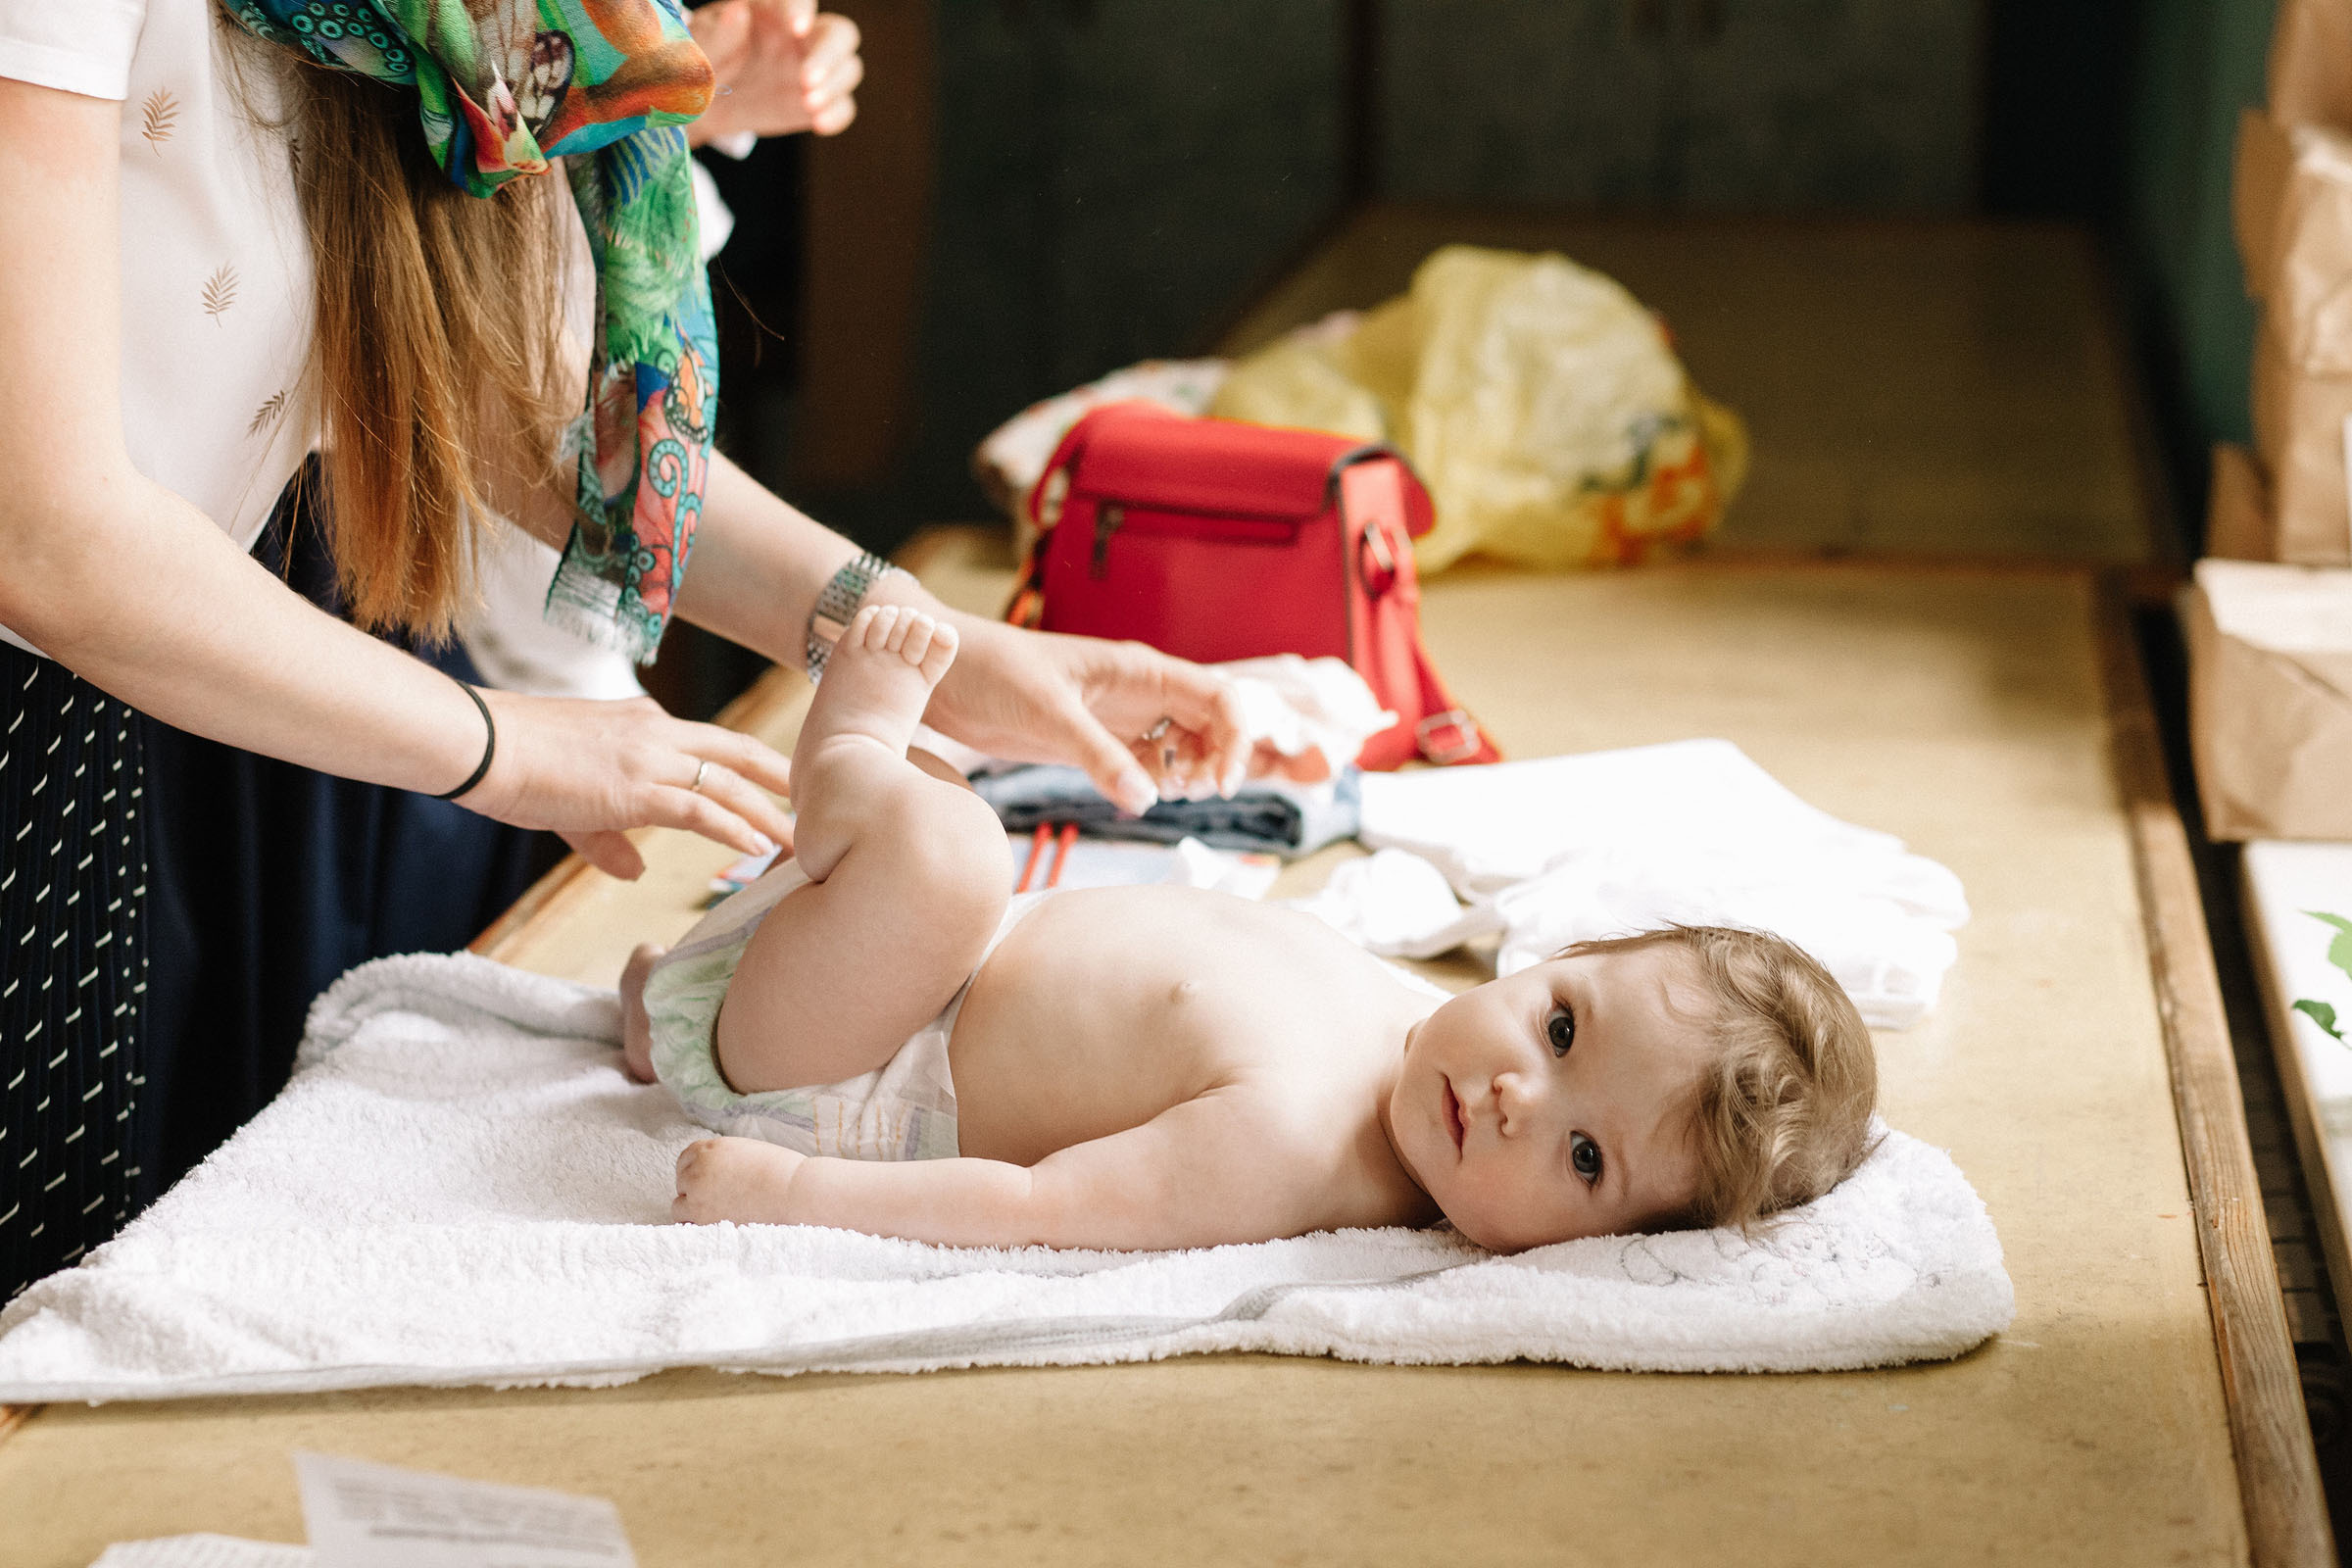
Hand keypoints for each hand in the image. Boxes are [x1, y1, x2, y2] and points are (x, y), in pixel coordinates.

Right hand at [460, 691, 794, 880]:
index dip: (750, 767)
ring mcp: (650, 756)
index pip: (711, 744)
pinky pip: (702, 809)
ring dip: (771, 815)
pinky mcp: (637, 787)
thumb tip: (636, 869)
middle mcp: (657, 732)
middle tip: (822, 801)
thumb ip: (609, 838)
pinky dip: (735, 828)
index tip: (781, 788)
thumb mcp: (571, 801)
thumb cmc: (514, 764)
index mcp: (644, 725)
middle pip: (739, 752)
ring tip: (804, 842)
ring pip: (731, 784)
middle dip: (783, 779)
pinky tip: (757, 848)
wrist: (481, 745)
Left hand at [687, 0, 862, 143]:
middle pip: (840, 34)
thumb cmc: (699, 64)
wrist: (702, 104)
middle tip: (808, 80)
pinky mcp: (818, 101)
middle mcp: (801, 36)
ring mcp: (814, 69)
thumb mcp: (698, 48)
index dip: (801, 9)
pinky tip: (818, 123)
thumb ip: (718, 33)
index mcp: (772, 9)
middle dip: (830, 55)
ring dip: (835, 87)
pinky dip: (836, 115)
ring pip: (848, 69)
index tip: (796, 28)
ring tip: (808, 103)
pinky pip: (843, 106)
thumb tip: (738, 12)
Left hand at [923, 617, 1248, 813]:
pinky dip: (1154, 784)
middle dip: (1217, 761)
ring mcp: (1117, 719)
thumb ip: (1098, 755)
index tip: (1222, 782)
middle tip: (1192, 794)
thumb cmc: (993, 672)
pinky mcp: (1092, 744)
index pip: (1219, 698)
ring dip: (1188, 774)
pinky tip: (1137, 797)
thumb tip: (1148, 800)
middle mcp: (1138, 692)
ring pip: (1181, 747)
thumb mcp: (1047, 713)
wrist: (939, 673)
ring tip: (1167, 795)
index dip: (1235, 739)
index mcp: (1139, 670)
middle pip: (1210, 725)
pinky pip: (1143, 766)